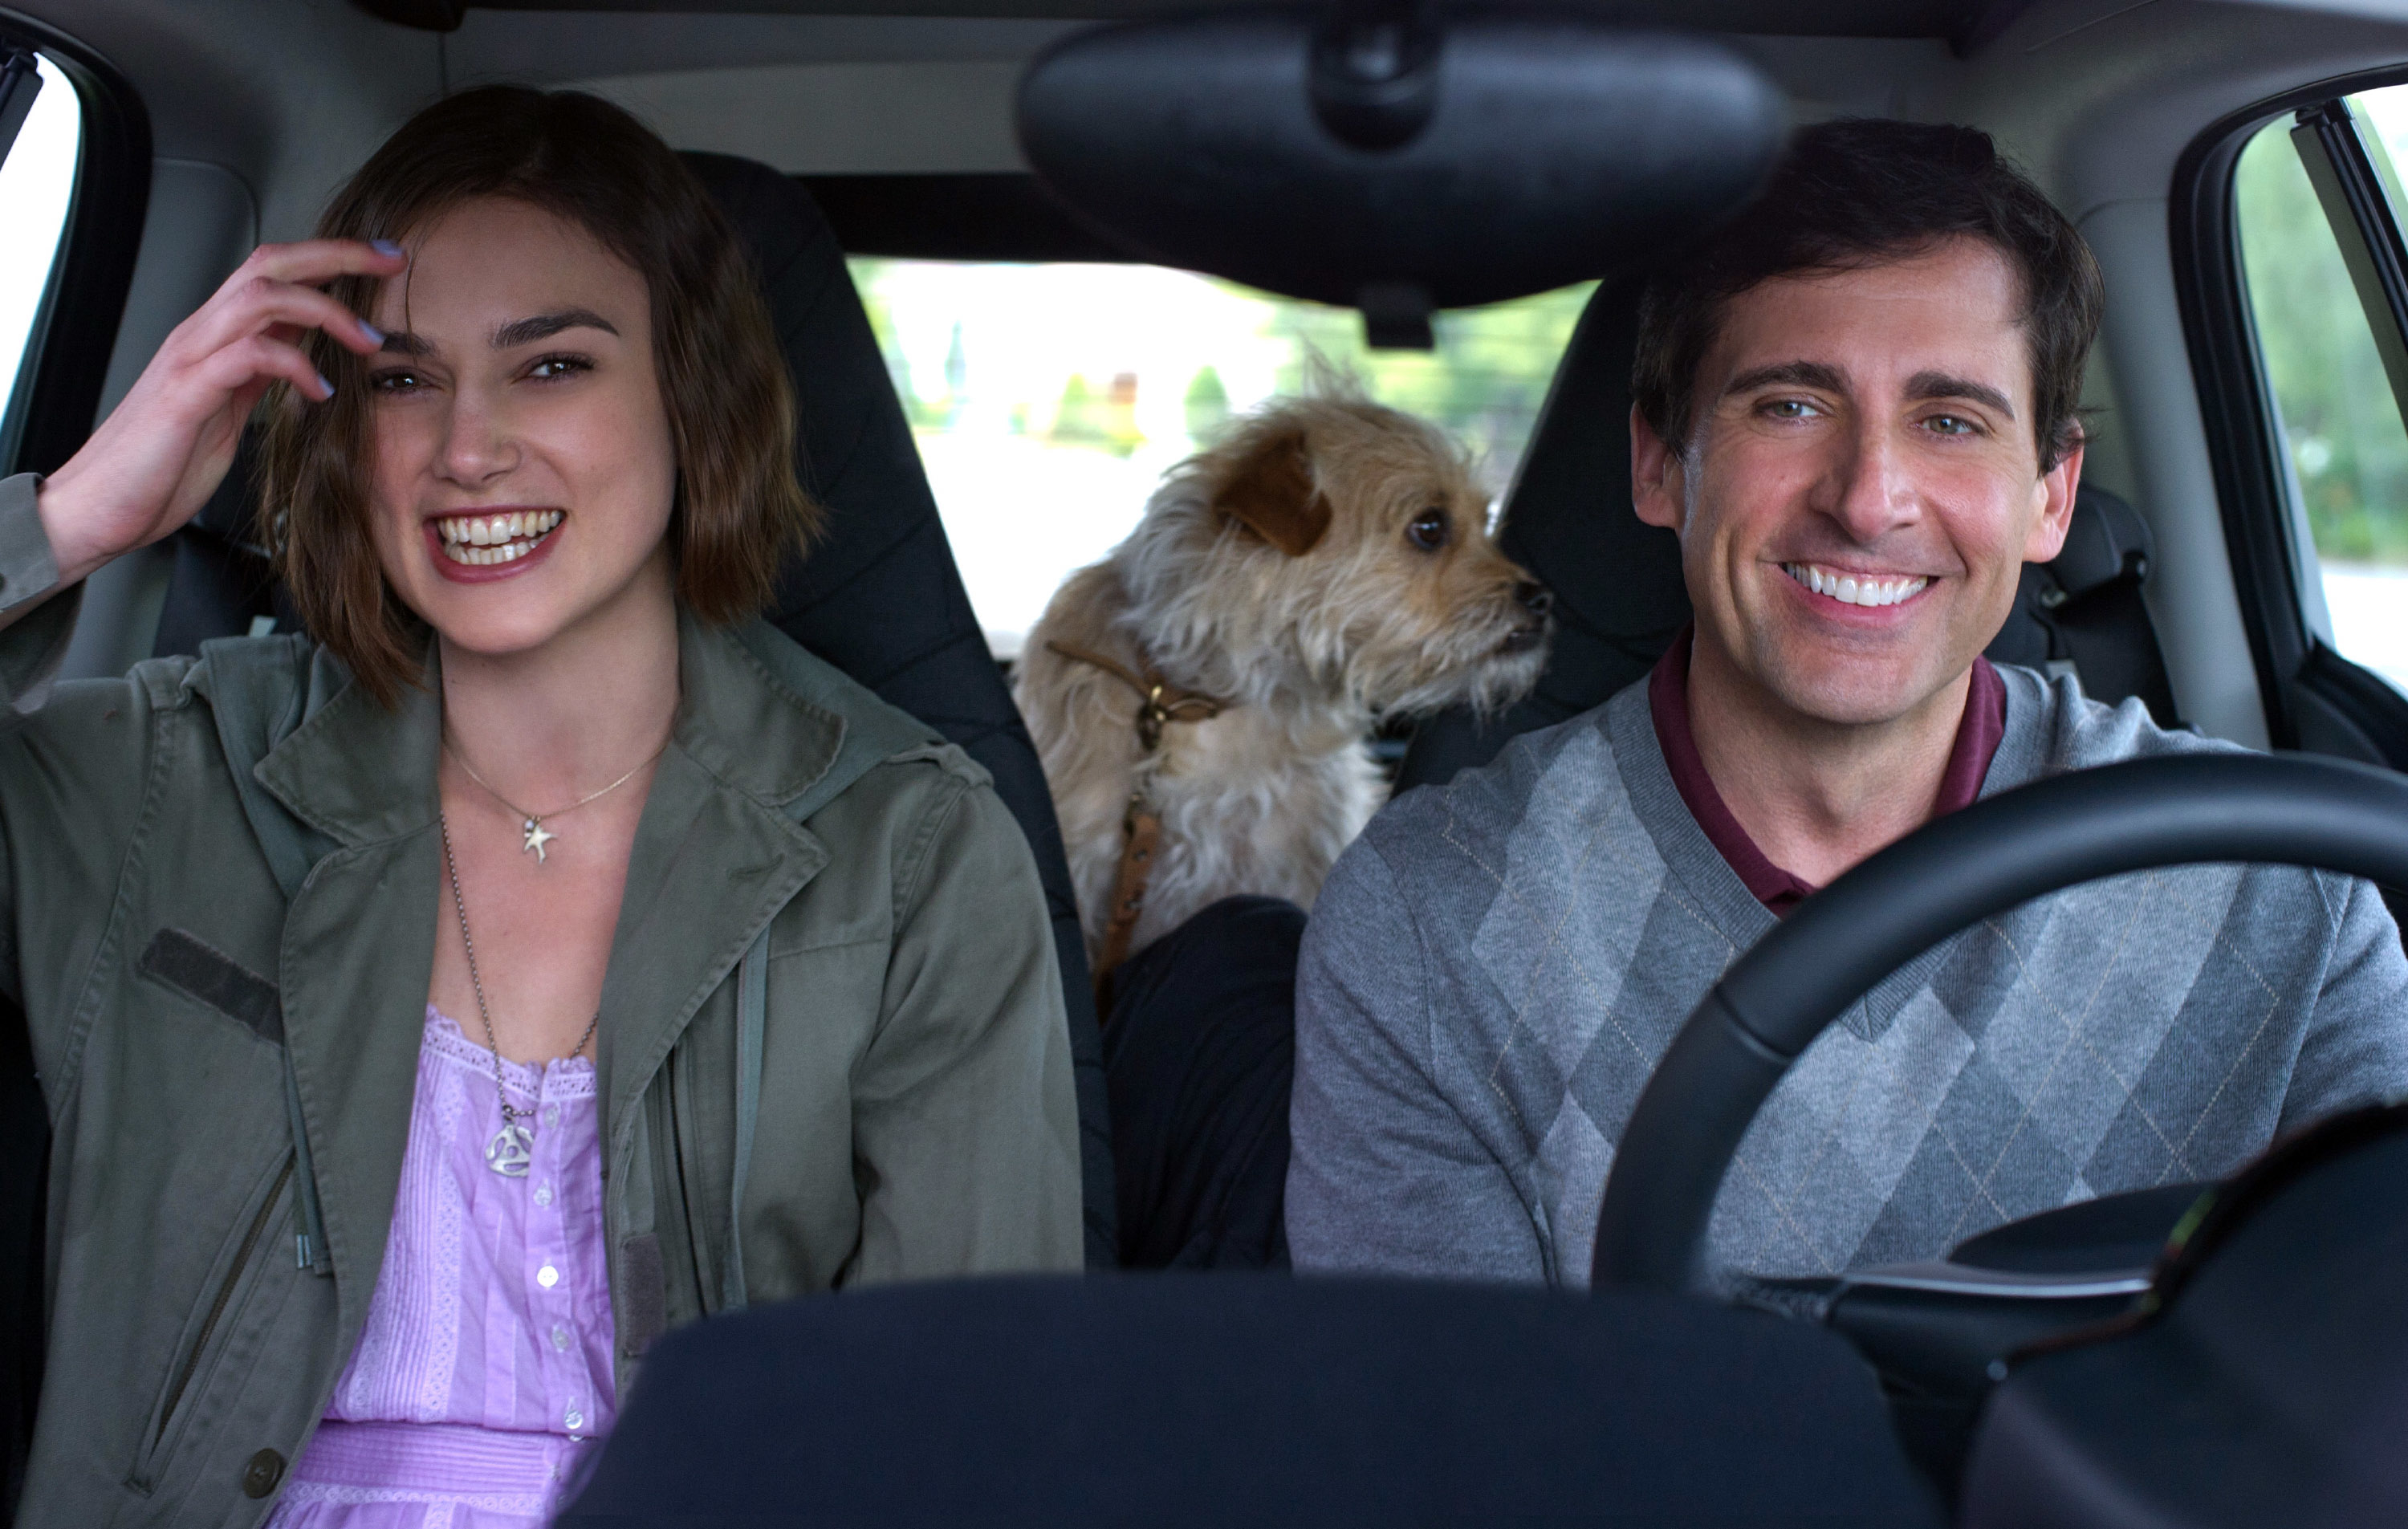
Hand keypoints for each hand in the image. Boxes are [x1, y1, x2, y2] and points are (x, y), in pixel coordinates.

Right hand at [31, 239, 406, 586]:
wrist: (98, 507)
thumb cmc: (160, 466)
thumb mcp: (229, 411)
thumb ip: (259, 376)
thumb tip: (302, 353)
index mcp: (215, 338)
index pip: (274, 273)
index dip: (330, 258)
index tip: (384, 258)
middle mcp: (201, 336)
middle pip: (270, 264)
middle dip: (337, 255)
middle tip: (392, 259)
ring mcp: (190, 360)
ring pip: (260, 296)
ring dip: (325, 309)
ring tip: (368, 339)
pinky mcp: (185, 394)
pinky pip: (247, 356)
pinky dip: (294, 364)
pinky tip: (321, 391)